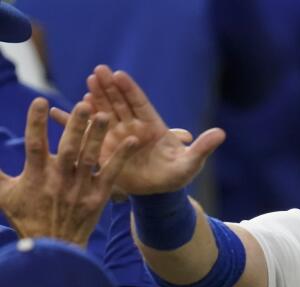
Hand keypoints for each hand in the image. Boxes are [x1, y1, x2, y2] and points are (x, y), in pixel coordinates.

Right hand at [0, 98, 137, 246]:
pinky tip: (131, 141)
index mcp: (36, 176)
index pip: (34, 145)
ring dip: (98, 136)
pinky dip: (121, 157)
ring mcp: (80, 188)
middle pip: (68, 148)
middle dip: (75, 125)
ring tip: (105, 115)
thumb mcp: (5, 195)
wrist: (54, 248)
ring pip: (90, 157)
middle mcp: (59, 180)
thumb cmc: (28, 219)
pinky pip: (111, 174)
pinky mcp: (98, 197)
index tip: (39, 102)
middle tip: (84, 104)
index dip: (36, 123)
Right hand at [52, 65, 224, 194]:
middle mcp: (133, 126)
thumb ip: (202, 147)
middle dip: (109, 87)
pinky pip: (92, 134)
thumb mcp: (191, 162)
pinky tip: (68, 113)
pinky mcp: (106, 149)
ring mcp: (118, 136)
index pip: (139, 103)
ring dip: (95, 99)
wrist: (160, 193)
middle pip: (119, 103)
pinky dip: (81, 124)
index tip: (119, 75)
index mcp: (153, 125)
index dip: (129, 89)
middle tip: (97, 71)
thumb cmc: (178, 175)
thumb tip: (222, 133)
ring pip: (104, 113)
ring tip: (86, 84)